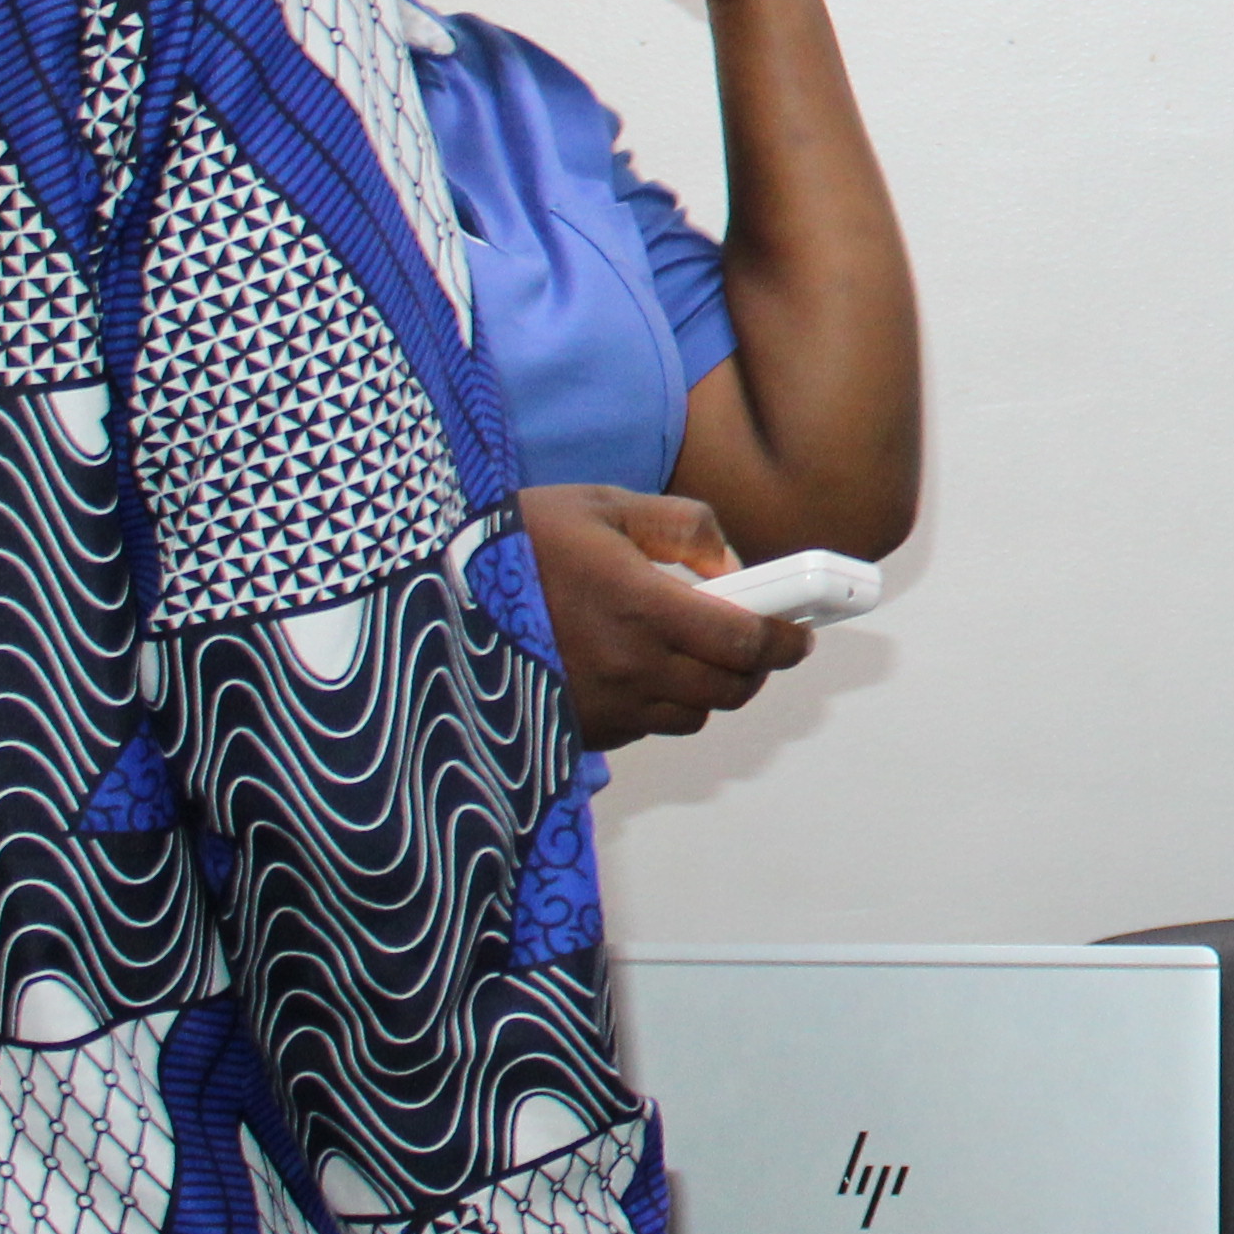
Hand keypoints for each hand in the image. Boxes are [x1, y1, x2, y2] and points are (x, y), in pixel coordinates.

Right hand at [526, 484, 804, 747]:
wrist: (435, 590)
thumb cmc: (521, 539)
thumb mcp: (607, 505)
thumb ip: (684, 527)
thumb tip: (732, 565)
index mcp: (640, 605)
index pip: (744, 642)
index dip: (784, 641)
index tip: (798, 632)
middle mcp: (626, 665)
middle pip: (729, 690)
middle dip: (754, 666)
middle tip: (753, 639)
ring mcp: (600, 705)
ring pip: (691, 715)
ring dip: (705, 687)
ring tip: (690, 650)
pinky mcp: (575, 728)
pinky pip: (643, 728)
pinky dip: (656, 703)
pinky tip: (636, 666)